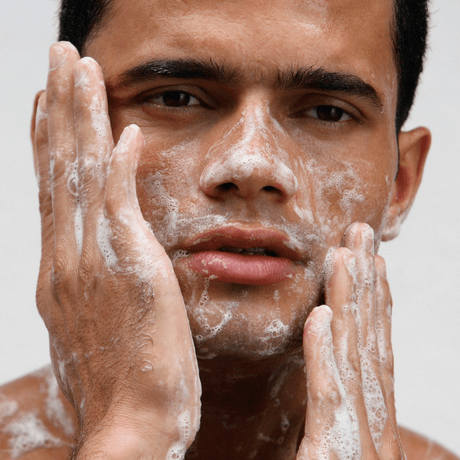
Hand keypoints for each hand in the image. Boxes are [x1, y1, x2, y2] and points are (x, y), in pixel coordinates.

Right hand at [32, 42, 200, 458]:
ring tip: (80, 67)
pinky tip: (126, 130)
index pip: (54, 189)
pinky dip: (119, 164)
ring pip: (80, 173)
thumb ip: (98, 277)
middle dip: (60, 107)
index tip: (51, 100)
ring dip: (81, 116)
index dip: (51, 139)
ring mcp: (94, 262)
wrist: (130, 427)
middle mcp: (68, 257)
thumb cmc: (121, 379)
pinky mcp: (131, 271)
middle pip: (59, 166)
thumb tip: (99, 248)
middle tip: (60, 57)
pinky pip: (119, 205)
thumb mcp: (100, 320)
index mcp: (64, 268)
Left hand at [297, 223, 402, 458]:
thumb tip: (324, 364)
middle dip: (368, 284)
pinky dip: (328, 358)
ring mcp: (356, 445)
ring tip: (345, 256)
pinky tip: (322, 318)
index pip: (369, 350)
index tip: (367, 261)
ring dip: (352, 303)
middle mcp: (370, 425)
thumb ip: (329, 412)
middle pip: (370, 341)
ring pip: (355, 359)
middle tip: (362, 235)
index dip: (372, 302)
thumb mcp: (328, 452)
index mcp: (364, 421)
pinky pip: (331, 403)